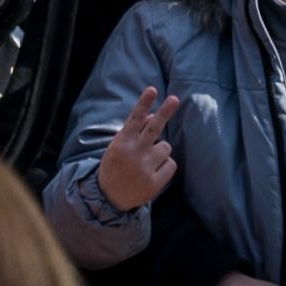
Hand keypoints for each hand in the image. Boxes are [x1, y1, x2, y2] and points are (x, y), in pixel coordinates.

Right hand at [96, 86, 180, 211]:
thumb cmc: (115, 166)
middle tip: (175, 99)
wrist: (110, 196)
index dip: (144, 103)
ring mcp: (145, 167)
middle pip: (153, 128)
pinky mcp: (155, 181)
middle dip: (165, 112)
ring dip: (161, 150)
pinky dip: (165, 166)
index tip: (152, 89)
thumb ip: (134, 132)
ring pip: (166, 147)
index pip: (134, 118)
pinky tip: (153, 171)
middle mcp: (133, 153)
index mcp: (122, 142)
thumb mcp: (118, 147)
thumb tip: (152, 116)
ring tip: (148, 160)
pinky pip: (170, 164)